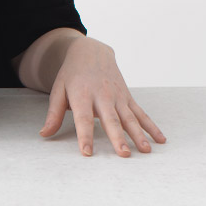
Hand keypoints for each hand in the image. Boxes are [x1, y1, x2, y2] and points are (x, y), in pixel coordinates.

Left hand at [39, 36, 165, 156]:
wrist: (91, 50)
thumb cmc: (72, 74)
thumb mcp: (59, 89)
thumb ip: (53, 113)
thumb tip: (44, 134)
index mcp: (82, 94)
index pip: (83, 118)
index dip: (85, 135)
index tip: (87, 152)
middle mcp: (102, 95)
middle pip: (110, 119)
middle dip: (118, 137)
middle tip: (123, 154)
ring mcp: (117, 95)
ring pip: (129, 117)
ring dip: (138, 134)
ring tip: (145, 150)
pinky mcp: (127, 96)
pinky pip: (141, 113)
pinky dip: (151, 126)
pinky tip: (160, 139)